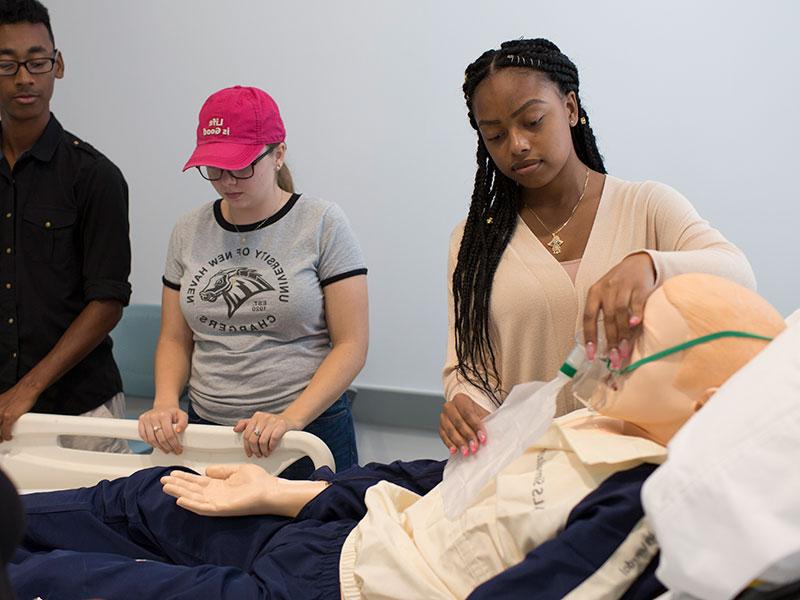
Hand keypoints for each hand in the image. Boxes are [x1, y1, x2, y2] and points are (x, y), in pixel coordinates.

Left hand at [0, 383, 38, 440]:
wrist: (27, 389)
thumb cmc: (18, 394)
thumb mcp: (4, 400)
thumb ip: (1, 407)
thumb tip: (2, 415)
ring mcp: (1, 413)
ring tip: (2, 440)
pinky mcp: (10, 416)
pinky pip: (5, 430)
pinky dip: (6, 436)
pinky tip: (8, 437)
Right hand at [138, 404, 188, 453]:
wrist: (164, 406)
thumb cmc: (173, 413)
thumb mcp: (182, 415)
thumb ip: (183, 423)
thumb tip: (178, 431)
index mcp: (164, 415)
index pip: (169, 434)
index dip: (174, 444)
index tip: (178, 449)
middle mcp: (154, 416)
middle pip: (160, 438)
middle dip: (168, 447)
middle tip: (173, 450)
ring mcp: (146, 419)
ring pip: (151, 439)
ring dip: (159, 447)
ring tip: (165, 449)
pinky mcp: (141, 421)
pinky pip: (143, 436)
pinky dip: (149, 442)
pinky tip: (156, 445)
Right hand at [161, 463, 282, 516]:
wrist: (270, 490)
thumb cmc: (258, 481)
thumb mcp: (236, 470)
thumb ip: (221, 470)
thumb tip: (206, 470)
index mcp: (219, 485)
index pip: (197, 482)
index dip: (184, 478)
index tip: (172, 473)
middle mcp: (215, 495)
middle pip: (192, 490)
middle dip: (177, 485)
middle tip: (163, 480)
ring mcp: (217, 503)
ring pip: (194, 498)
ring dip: (180, 493)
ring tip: (167, 487)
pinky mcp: (221, 509)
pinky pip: (203, 508)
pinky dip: (192, 504)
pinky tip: (181, 499)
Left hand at [233, 411, 301, 457]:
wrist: (290, 419)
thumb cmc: (273, 423)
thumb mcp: (259, 422)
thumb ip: (246, 424)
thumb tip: (235, 429)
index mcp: (256, 416)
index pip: (246, 434)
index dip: (246, 446)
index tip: (249, 453)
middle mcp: (264, 417)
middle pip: (253, 438)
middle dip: (255, 450)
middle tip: (258, 454)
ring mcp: (273, 421)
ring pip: (262, 440)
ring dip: (263, 450)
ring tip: (265, 453)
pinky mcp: (282, 425)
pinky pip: (273, 439)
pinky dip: (271, 447)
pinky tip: (271, 449)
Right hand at [439, 393, 488, 456]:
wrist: (467, 414)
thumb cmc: (476, 413)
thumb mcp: (483, 413)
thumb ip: (485, 422)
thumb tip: (488, 436)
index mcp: (461, 399)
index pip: (468, 413)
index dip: (476, 426)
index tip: (483, 438)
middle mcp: (449, 406)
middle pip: (459, 422)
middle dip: (468, 436)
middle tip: (475, 447)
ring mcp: (443, 417)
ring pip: (450, 430)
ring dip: (459, 442)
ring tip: (466, 452)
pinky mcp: (440, 427)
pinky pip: (443, 436)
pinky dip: (449, 444)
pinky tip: (455, 450)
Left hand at [583, 252, 656, 368]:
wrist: (638, 263)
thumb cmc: (619, 286)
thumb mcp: (606, 296)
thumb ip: (604, 317)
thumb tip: (604, 347)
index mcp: (594, 293)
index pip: (588, 317)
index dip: (590, 337)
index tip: (591, 355)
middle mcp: (606, 289)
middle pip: (606, 318)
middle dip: (610, 341)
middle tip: (614, 359)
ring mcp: (623, 286)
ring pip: (620, 312)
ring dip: (622, 333)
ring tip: (624, 351)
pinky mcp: (640, 285)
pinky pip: (637, 301)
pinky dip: (636, 313)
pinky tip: (636, 325)